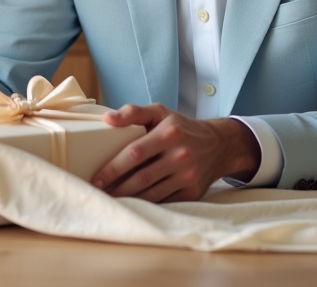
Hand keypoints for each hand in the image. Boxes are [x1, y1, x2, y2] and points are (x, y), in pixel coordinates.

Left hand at [90, 103, 260, 202]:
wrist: (219, 145)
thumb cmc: (181, 128)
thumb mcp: (160, 112)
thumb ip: (133, 112)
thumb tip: (108, 120)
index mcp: (169, 133)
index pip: (135, 153)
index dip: (113, 168)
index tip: (97, 178)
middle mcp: (180, 155)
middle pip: (142, 177)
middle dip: (117, 187)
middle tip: (99, 193)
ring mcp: (187, 175)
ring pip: (152, 193)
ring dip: (128, 199)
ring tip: (110, 200)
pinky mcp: (192, 192)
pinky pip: (164, 201)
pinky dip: (146, 204)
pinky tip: (132, 203)